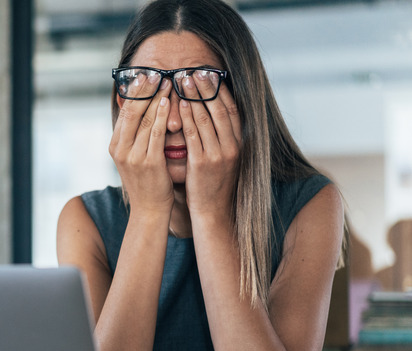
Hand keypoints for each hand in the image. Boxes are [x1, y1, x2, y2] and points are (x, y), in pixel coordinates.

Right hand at [109, 77, 174, 216]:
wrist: (149, 210)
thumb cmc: (146, 181)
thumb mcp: (134, 156)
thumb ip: (134, 136)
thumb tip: (139, 111)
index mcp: (115, 145)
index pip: (124, 112)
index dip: (134, 92)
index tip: (144, 75)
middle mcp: (120, 149)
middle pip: (132, 112)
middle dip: (144, 90)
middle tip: (156, 72)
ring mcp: (133, 156)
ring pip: (145, 119)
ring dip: (157, 98)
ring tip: (167, 81)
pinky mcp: (149, 162)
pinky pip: (156, 133)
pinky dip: (162, 115)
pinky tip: (169, 102)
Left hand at [178, 72, 241, 219]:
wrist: (213, 212)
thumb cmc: (213, 184)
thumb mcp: (223, 158)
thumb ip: (220, 137)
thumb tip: (213, 114)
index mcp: (239, 143)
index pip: (231, 109)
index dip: (221, 90)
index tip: (210, 73)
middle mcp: (232, 146)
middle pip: (219, 109)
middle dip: (206, 87)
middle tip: (194, 70)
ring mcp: (219, 154)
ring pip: (206, 118)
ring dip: (194, 96)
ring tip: (183, 79)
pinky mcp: (203, 163)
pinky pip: (194, 135)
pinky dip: (188, 117)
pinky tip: (181, 104)